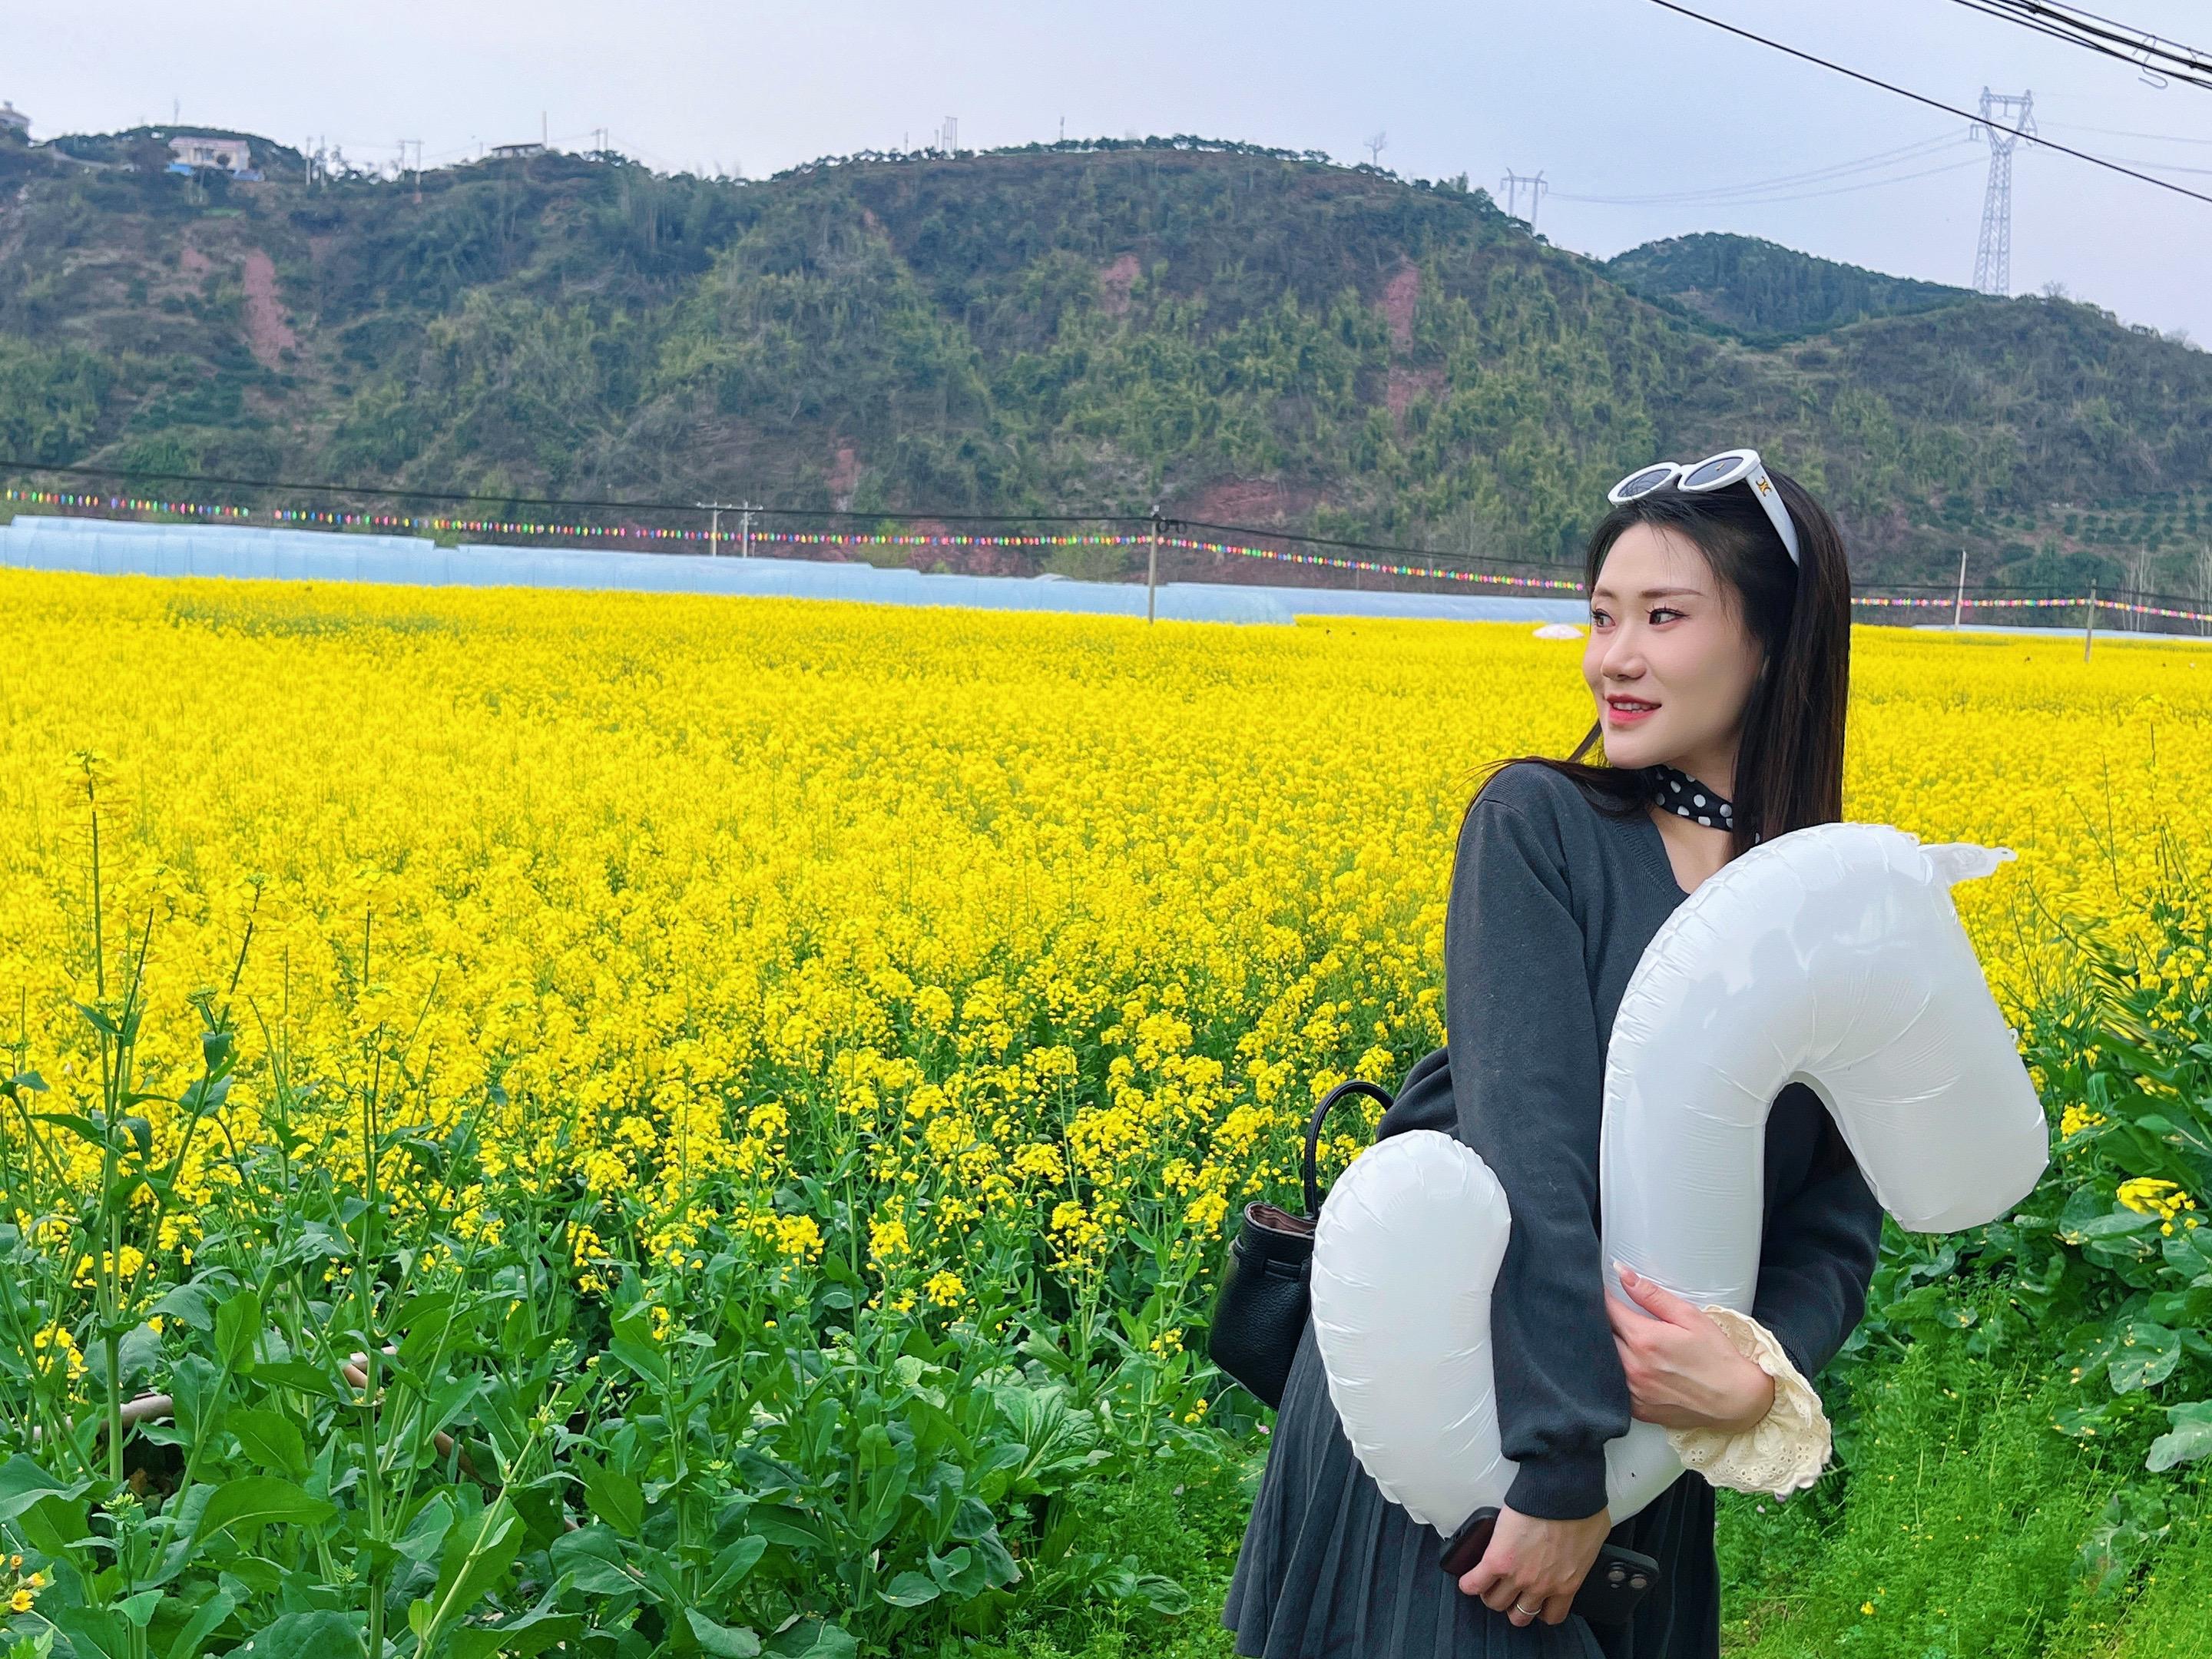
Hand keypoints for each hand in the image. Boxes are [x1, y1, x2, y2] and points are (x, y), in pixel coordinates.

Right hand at [1457, 1503, 1610, 1626]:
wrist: (1562, 1491)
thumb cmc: (1582, 1509)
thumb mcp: (1593, 1541)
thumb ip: (1582, 1556)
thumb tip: (1581, 1550)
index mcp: (1567, 1584)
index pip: (1551, 1615)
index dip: (1540, 1609)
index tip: (1535, 1600)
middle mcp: (1541, 1586)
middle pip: (1519, 1614)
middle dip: (1513, 1605)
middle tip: (1510, 1590)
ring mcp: (1517, 1575)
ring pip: (1495, 1601)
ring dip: (1491, 1593)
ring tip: (1488, 1582)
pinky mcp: (1497, 1560)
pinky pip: (1475, 1583)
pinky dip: (1469, 1583)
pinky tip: (1469, 1579)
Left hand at [1606, 1262, 1775, 1434]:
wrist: (1736, 1400)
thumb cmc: (1717, 1356)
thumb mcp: (1689, 1317)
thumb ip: (1651, 1294)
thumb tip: (1621, 1273)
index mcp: (1643, 1340)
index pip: (1606, 1310)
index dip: (1602, 1297)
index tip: (1603, 1291)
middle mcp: (1632, 1367)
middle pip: (1600, 1336)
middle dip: (1602, 1322)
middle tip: (1615, 1316)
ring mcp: (1632, 1391)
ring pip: (1603, 1361)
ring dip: (1608, 1347)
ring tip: (1623, 1339)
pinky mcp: (1637, 1409)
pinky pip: (1614, 1385)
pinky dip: (1616, 1372)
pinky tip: (1631, 1366)